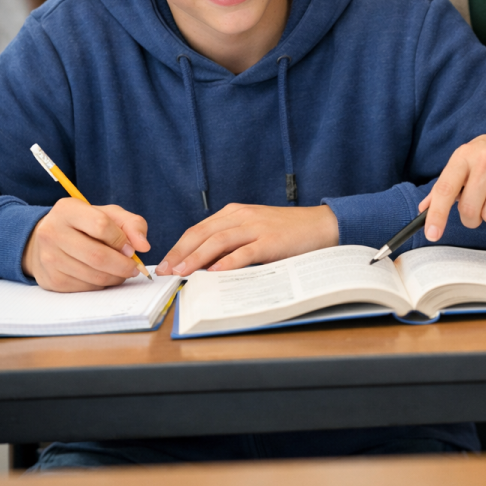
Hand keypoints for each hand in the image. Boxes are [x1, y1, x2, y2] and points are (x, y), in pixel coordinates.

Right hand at [22, 198, 149, 291]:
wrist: (45, 240)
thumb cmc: (82, 225)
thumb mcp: (106, 214)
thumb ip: (131, 224)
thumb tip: (143, 246)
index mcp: (67, 210)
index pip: (101, 225)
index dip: (121, 240)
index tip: (131, 249)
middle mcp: (53, 233)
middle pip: (97, 256)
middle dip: (122, 265)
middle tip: (134, 268)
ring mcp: (49, 258)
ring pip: (92, 276)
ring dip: (114, 278)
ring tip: (121, 272)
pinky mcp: (50, 280)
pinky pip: (84, 288)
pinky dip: (100, 285)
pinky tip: (104, 277)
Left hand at [155, 204, 338, 275]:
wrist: (320, 224)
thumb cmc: (286, 231)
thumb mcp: (254, 230)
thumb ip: (232, 242)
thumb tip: (204, 263)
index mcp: (235, 213)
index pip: (199, 229)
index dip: (179, 246)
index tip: (165, 262)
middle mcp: (242, 216)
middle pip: (202, 233)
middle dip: (181, 252)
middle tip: (166, 270)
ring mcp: (256, 227)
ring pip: (218, 241)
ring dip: (197, 258)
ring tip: (182, 272)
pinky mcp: (271, 241)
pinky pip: (245, 252)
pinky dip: (228, 262)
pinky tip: (215, 272)